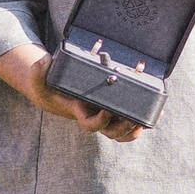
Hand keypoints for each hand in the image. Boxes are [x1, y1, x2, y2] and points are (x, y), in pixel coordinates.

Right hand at [0, 45, 142, 141]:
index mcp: (80, 113)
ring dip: (136, 128)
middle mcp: (95, 118)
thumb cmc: (49, 87)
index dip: (102, 121)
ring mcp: (106, 117)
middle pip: (112, 132)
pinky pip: (129, 121)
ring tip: (147, 119)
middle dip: (124, 127)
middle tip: (134, 117)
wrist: (55, 92)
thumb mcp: (40, 79)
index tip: (108, 109)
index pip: (93, 125)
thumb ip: (38, 71)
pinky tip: (155, 112)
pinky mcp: (113, 111)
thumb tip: (43, 61)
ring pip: (123, 132)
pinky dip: (142, 120)